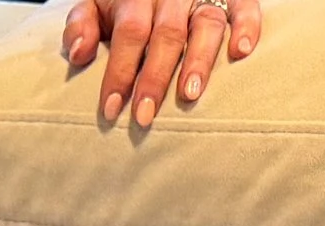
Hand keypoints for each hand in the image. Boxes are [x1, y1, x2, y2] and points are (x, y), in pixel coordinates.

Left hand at [62, 0, 259, 126]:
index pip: (129, 34)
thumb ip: (81, 24)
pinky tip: (241, 52)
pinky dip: (247, 25)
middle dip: (155, 78)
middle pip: (166, 35)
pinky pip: (245, 5)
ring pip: (205, 24)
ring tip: (190, 94)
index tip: (111, 109)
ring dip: (199, 60)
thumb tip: (78, 54)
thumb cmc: (123, 3)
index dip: (120, 71)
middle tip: (145, 116)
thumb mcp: (95, 5)